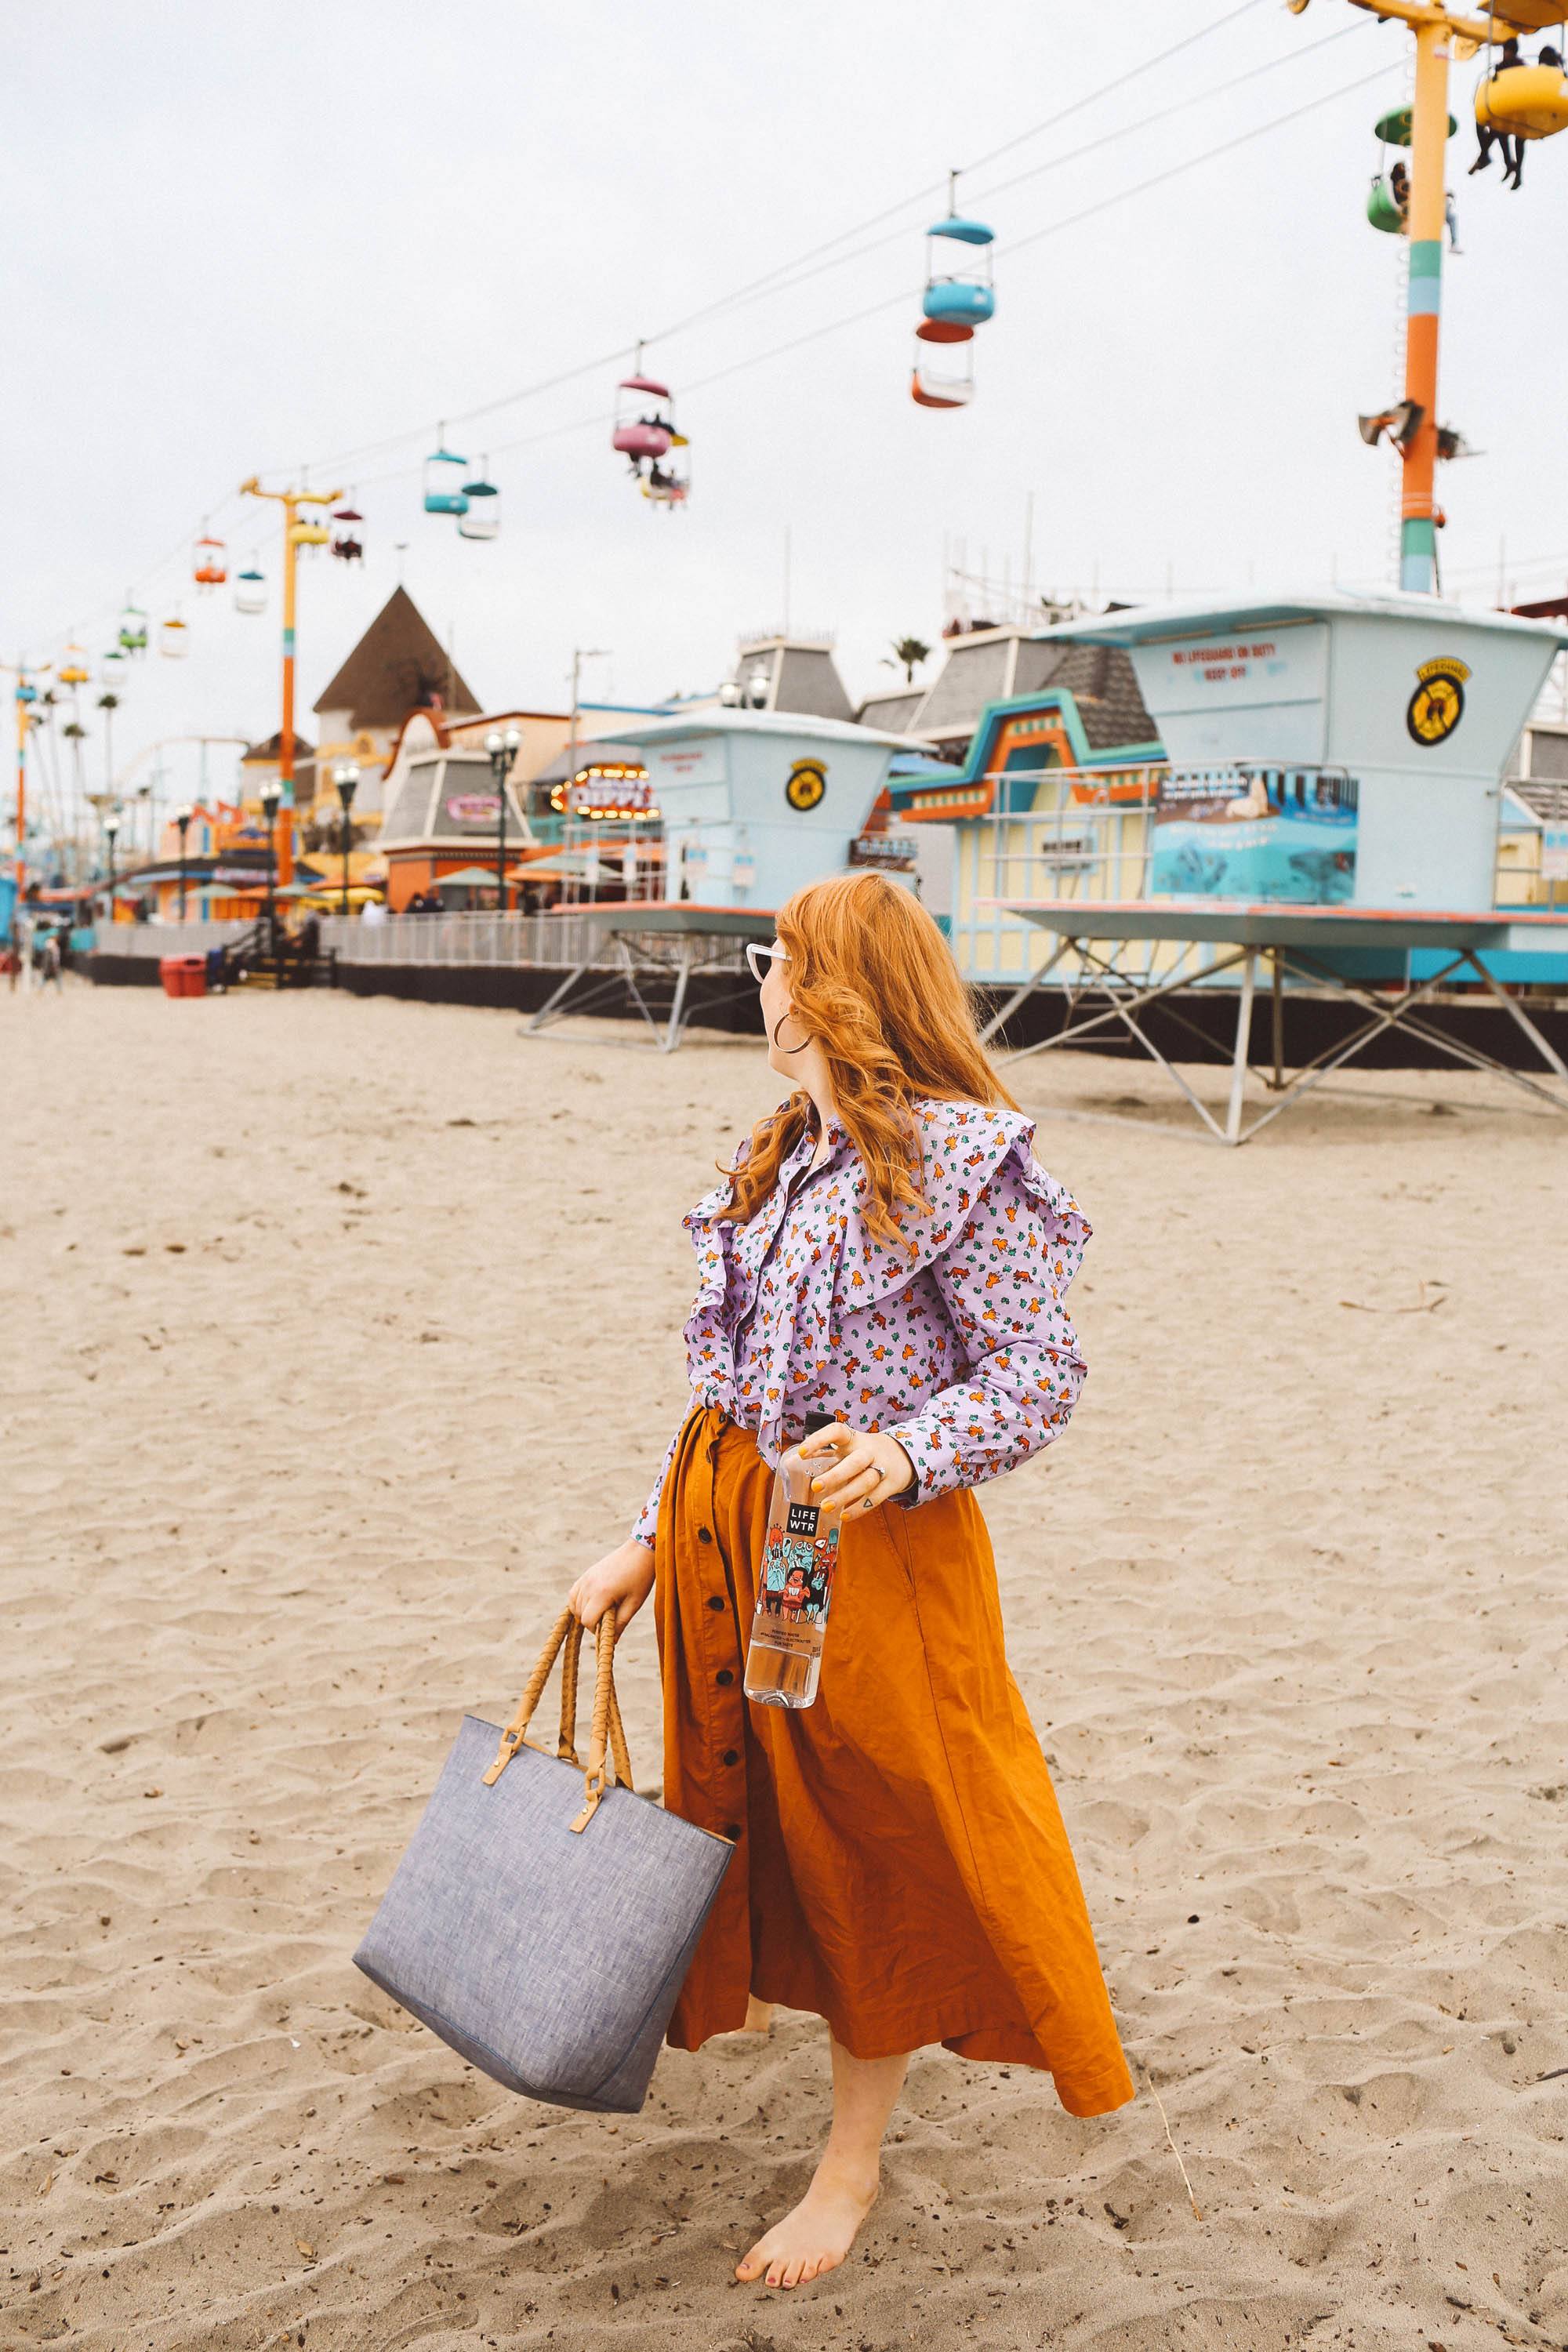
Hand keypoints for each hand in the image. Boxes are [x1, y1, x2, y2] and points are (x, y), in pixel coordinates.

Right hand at [568, 1538, 655, 1631]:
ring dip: (584, 1613)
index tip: (609, 1628)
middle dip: (592, 1622)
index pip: (587, 1621)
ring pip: (574, 1606)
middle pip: (580, 1615)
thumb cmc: (640, 1577)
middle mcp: (589, 1585)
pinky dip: (578, 1603)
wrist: (639, 1551)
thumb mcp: (634, 1603)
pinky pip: (573, 1594)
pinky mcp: (586, 1574)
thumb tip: (612, 1641)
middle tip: (609, 1619)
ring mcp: (585, 1578)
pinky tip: (590, 1605)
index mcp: (602, 1593)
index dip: (596, 1630)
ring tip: (602, 1611)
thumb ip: (621, 1623)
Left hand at [800, 1425, 915, 1515]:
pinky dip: (859, 1508)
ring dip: (845, 1495)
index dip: (819, 1440)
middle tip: (815, 1487)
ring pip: (866, 1482)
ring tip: (825, 1507)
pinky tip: (844, 1516)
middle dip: (836, 1475)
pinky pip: (876, 1498)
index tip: (801, 1453)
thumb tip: (794, 1461)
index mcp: (854, 1439)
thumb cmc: (864, 1451)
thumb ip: (825, 1452)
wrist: (903, 1455)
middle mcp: (869, 1451)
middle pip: (855, 1462)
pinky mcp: (891, 1484)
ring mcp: (883, 1468)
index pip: (837, 1432)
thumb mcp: (848, 1446)